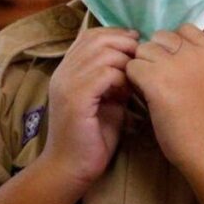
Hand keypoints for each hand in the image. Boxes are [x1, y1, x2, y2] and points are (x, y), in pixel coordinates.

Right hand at [43, 27, 138, 188]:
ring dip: (125, 63)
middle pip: (97, 39)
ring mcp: (67, 84)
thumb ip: (116, 77)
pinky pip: (104, 74)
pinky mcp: (75, 99)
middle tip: (140, 62)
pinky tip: (126, 94)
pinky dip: (121, 79)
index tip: (136, 48)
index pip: (90, 35)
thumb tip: (137, 60)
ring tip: (133, 81)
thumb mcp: (107, 98)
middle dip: (125, 45)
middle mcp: (63, 72)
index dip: (116, 35)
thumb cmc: (93, 136)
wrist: (71, 168)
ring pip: (104, 54)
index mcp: (68, 69)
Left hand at [125, 24, 203, 171]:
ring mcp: (176, 64)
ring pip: (143, 51)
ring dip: (141, 68)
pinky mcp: (156, 80)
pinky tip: (142, 98)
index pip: (184, 30)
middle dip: (154, 56)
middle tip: (158, 80)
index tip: (172, 67)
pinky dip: (132, 82)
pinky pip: (132, 68)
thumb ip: (196, 64)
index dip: (172, 46)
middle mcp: (196, 53)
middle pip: (160, 38)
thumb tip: (165, 55)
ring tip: (149, 90)